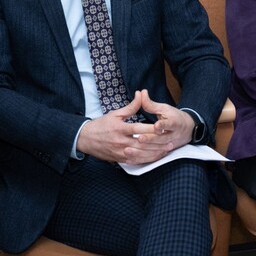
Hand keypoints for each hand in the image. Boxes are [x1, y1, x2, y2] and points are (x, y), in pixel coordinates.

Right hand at [74, 90, 189, 163]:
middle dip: (157, 144)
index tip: (163, 128)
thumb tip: (141, 94)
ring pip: (140, 154)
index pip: (139, 129)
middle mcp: (120, 141)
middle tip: (171, 142)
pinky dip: (146, 160)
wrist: (84, 139)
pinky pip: (135, 161)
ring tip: (167, 150)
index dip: (152, 129)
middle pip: (142, 143)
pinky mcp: (119, 159)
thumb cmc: (101, 125)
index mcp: (120, 128)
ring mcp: (120, 151)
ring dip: (154, 153)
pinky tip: (155, 157)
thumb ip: (131, 107)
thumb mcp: (115, 114)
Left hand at [135, 89, 196, 156]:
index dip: (163, 125)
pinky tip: (131, 158)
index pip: (170, 124)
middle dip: (151, 139)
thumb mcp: (164, 108)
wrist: (189, 129)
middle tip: (139, 138)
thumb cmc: (174, 116)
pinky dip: (142, 158)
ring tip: (129, 149)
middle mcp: (174, 135)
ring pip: (157, 149)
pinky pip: (153, 157)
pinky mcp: (165, 152)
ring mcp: (170, 145)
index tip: (156, 126)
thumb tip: (141, 92)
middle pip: (162, 139)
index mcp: (175, 122)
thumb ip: (151, 104)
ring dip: (144, 150)